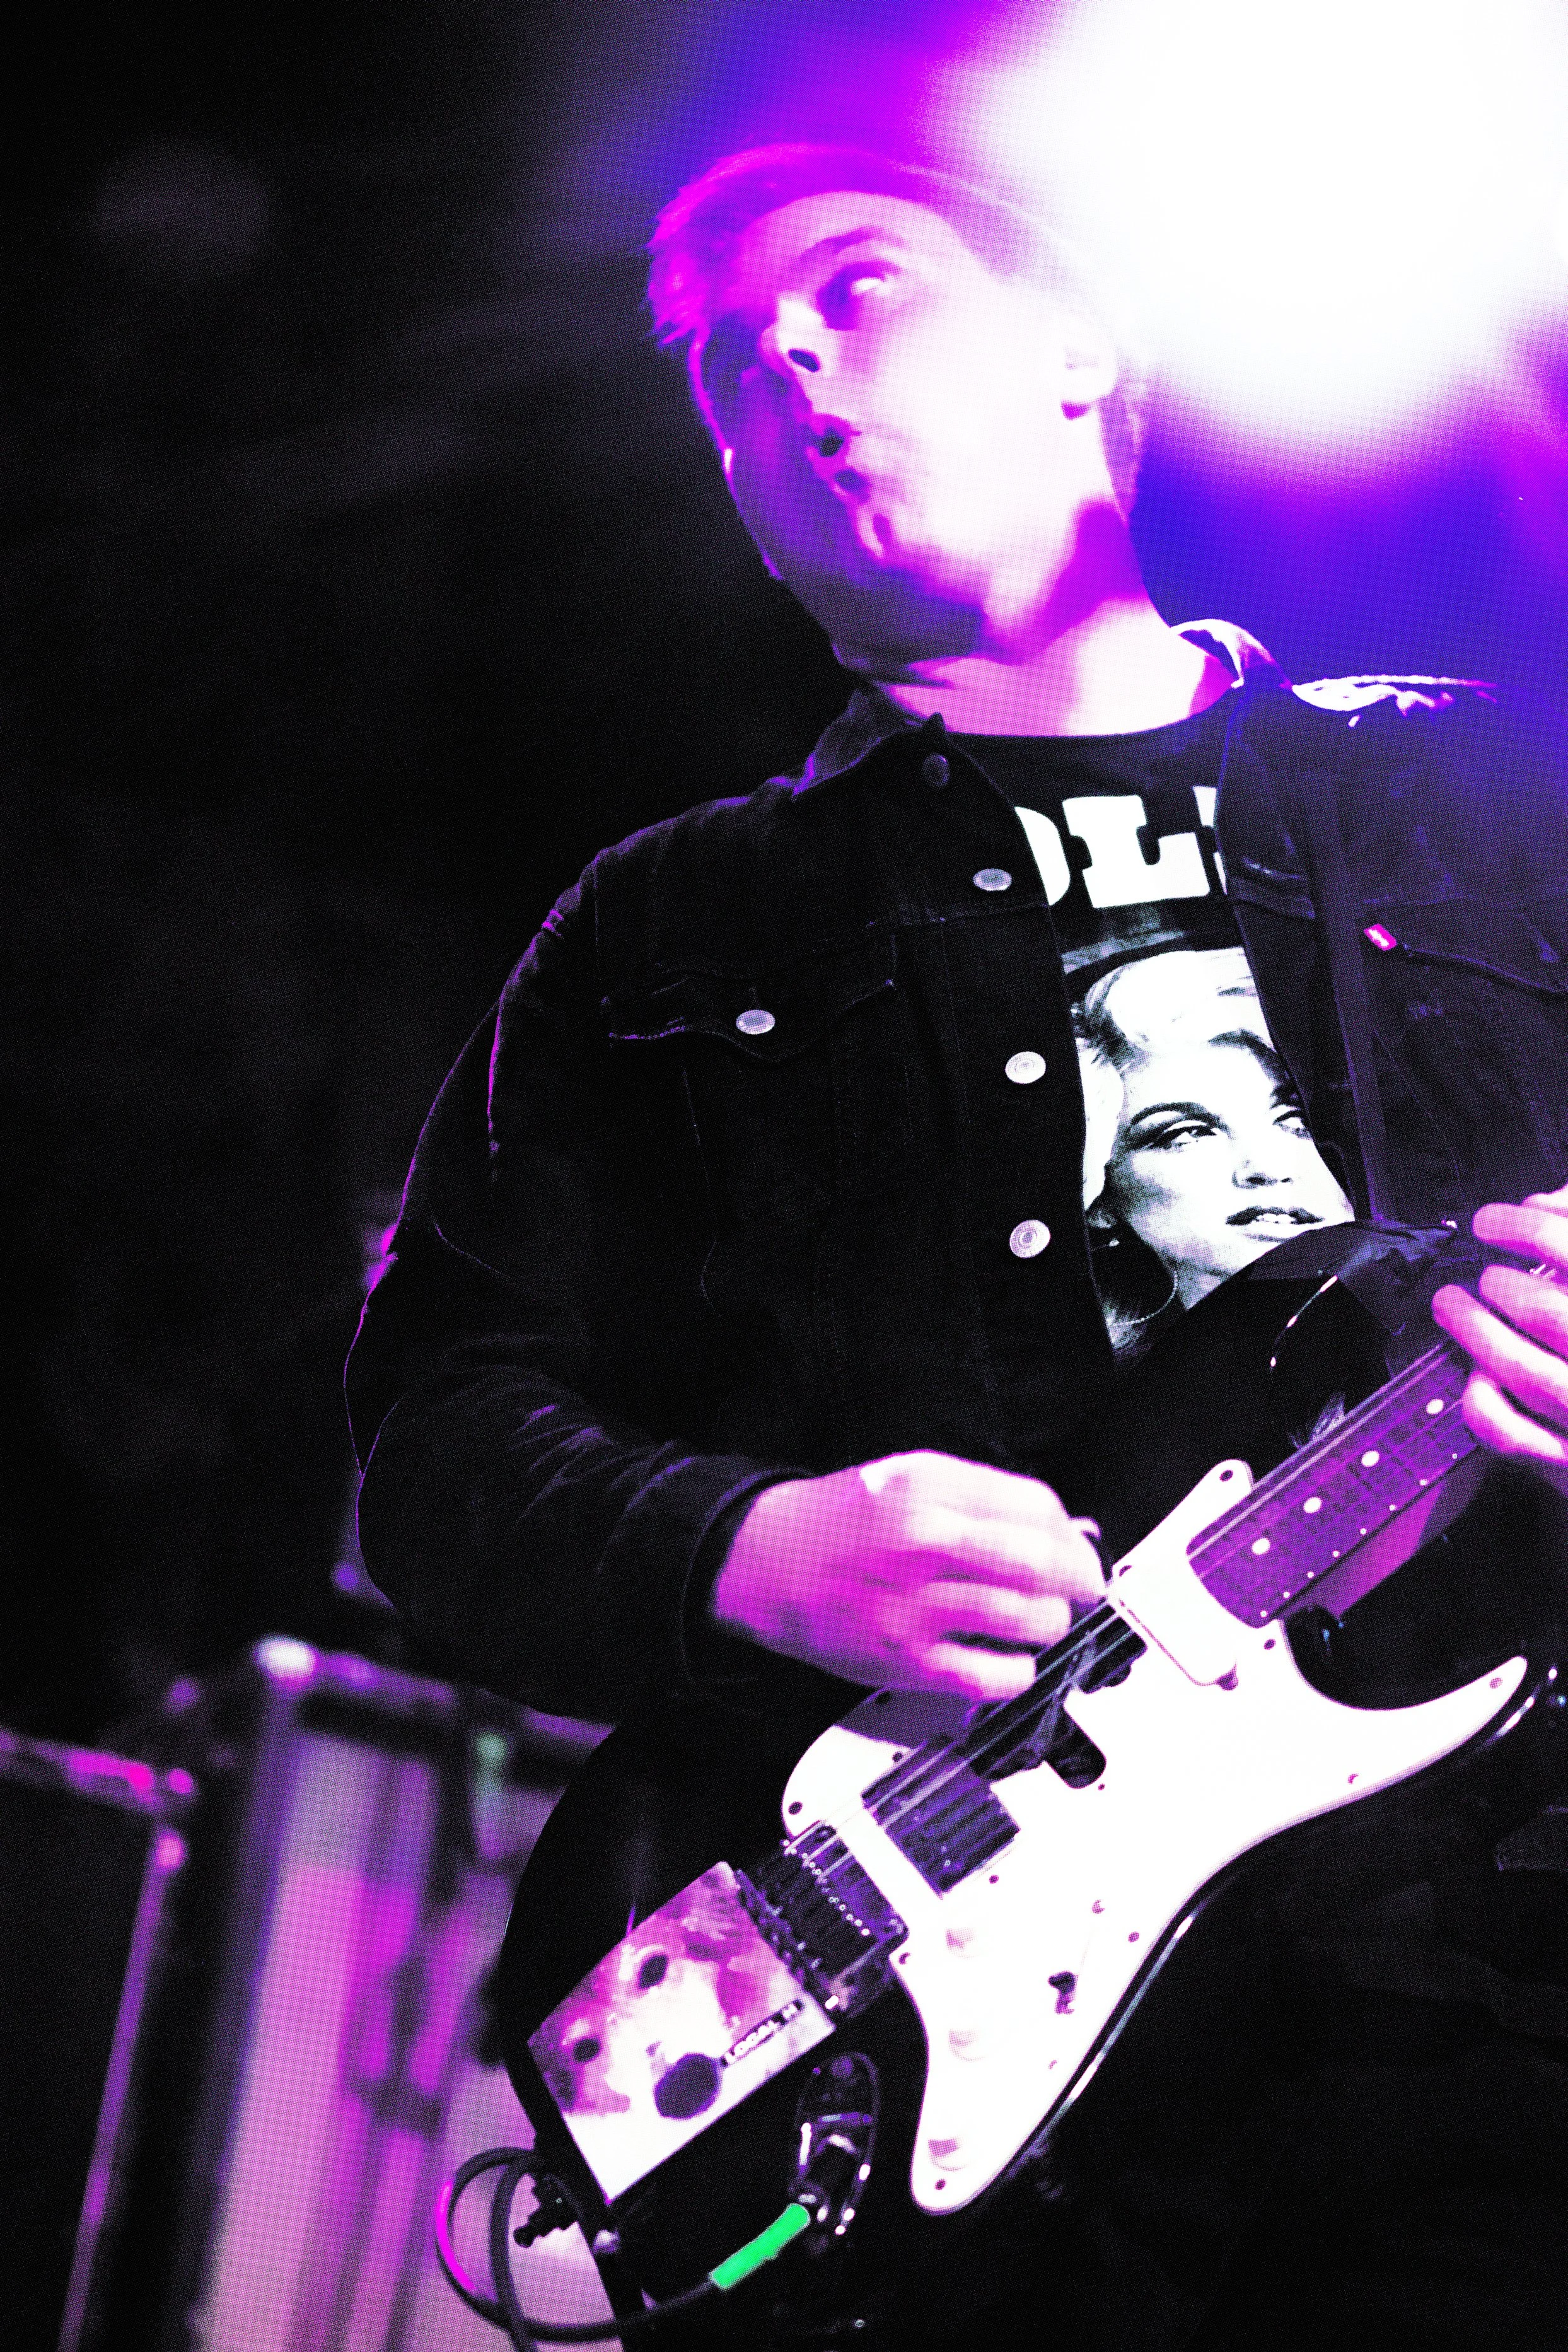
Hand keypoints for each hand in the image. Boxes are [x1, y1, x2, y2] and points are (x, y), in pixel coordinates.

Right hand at [710, 1450, 1103, 1701]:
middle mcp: (920, 1542)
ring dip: (1052, 1622)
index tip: (1073, 1544)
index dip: (1068, 1530)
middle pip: (1040, 1562)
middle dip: (1079, 1577)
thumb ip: (983, 1496)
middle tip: (1082, 1585)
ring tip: (1042, 1618)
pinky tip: (1011, 1657)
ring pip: (1026, 1619)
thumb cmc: (839, 1522)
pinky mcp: (906, 1661)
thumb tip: (1061, 1529)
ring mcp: (914, 1606)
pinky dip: (1018, 1671)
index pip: (1034, 1506)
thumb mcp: (909, 1476)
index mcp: (925, 1488)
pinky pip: (992, 1677)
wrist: (768, 1564)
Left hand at [1431, 1181, 1567, 1497]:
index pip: (1565, 1246)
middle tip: (1489, 1276)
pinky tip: (1476, 1374)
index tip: (1494, 1220)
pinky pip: (1508, 1432)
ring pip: (1520, 1369)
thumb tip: (1544, 1204)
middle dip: (1501, 1284)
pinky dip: (1479, 1397)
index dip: (1523, 1226)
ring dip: (1473, 1327)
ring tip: (1454, 1304)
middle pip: (1543, 1310)